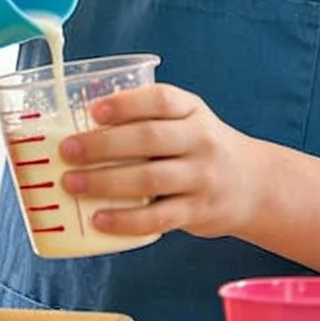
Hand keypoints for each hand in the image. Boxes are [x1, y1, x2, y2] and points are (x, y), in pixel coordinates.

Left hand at [59, 82, 262, 241]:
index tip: (94, 111)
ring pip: (150, 179)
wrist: (252, 184)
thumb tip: (75, 126)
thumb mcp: (186, 120)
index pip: (161, 100)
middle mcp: (200, 141)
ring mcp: (201, 178)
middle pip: (149, 139)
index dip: (127, 104)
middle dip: (102, 145)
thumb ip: (145, 119)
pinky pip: (158, 218)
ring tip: (71, 184)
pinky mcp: (197, 212)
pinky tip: (99, 219)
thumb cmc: (198, 147)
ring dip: (106, 182)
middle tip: (67, 151)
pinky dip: (126, 220)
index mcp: (192, 110)